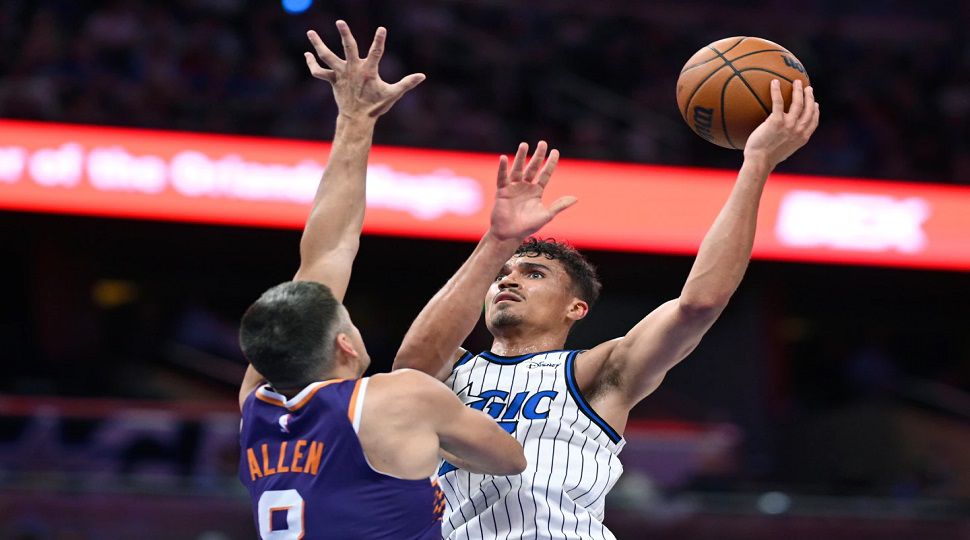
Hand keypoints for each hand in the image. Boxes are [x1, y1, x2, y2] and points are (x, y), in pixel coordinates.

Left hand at [305, 21, 424, 118]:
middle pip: (348, 48)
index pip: (376, 52)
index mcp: (368, 71)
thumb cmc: (375, 106)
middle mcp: (353, 69)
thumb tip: (422, 76)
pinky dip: (312, 64)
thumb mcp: (393, 94)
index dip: (379, 40)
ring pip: (326, 57)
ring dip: (317, 44)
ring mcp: (341, 74)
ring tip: (310, 32)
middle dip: (344, 34)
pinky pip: (318, 71)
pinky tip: (307, 55)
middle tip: (340, 21)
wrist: (357, 119)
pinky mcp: (332, 80)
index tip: (381, 29)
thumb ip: (407, 83)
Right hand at [488, 141, 576, 241]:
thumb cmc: (528, 226)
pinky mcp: (502, 191)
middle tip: (542, 143)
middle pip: (533, 167)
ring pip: (518, 169)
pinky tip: (504, 158)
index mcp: (537, 191)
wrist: (510, 234)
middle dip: (538, 155)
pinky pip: (502, 177)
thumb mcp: (547, 215)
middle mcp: (526, 186)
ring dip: (520, 157)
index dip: (550, 163)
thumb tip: (576, 198)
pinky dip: (503, 168)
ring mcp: (514, 187)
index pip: (545, 174)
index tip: (555, 151)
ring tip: (524, 145)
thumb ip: (560, 205)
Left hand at [743, 79, 819, 167]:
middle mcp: (798, 130)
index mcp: (802, 138)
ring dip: (798, 91)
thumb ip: (786, 142)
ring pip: (798, 103)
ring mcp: (789, 125)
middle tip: (808, 88)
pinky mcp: (776, 121)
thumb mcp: (782, 151)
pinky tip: (774, 82)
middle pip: (808, 109)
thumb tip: (781, 138)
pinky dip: (776, 91)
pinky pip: (778, 102)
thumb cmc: (766, 159)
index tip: (815, 104)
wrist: (759, 161)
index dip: (815, 111)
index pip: (813, 122)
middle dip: (810, 97)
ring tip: (796, 82)